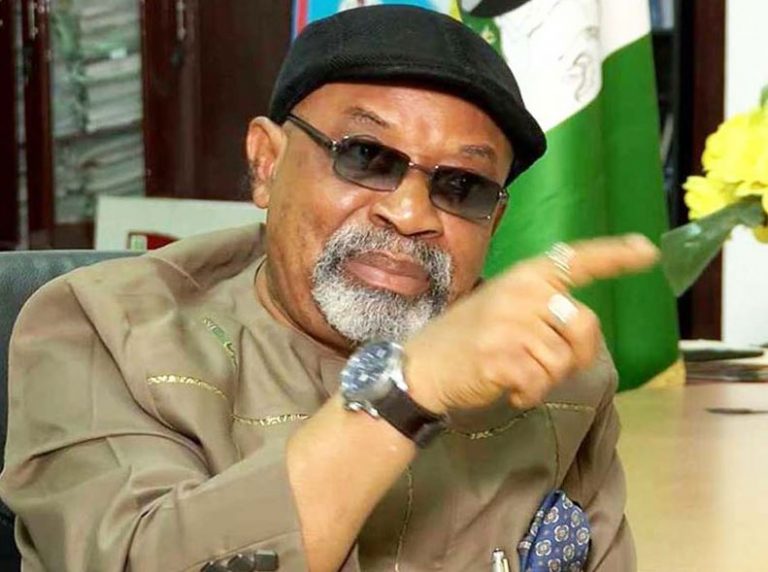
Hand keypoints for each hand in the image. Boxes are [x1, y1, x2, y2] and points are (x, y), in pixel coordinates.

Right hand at [404, 234, 658, 413]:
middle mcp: (522, 293)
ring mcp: (510, 323)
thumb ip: (542, 309)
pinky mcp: (501, 355)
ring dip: (546, 378)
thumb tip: (583, 331)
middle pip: (584, 325)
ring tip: (517, 374)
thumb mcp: (504, 308)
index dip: (614, 256)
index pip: (577, 260)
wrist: (423, 366)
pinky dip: (529, 394)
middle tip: (547, 366)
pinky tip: (509, 389)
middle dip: (576, 355)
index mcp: (525, 276)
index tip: (647, 251)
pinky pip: (541, 381)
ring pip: (563, 360)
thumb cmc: (468, 339)